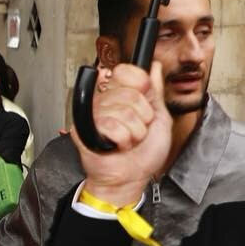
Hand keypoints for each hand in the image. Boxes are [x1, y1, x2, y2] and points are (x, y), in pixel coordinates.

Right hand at [72, 61, 170, 204]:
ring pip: (123, 112)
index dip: (140, 84)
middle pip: (129, 93)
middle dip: (142, 117)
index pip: (126, 71)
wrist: (131, 179)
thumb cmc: (144, 155)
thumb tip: (155, 67)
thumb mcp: (160, 118)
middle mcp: (106, 102)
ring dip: (134, 132)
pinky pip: (111, 125)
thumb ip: (156, 91)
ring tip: (128, 141)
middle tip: (137, 129)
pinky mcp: (84, 129)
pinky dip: (122, 140)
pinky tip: (118, 145)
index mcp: (122, 95)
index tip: (146, 100)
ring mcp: (94, 115)